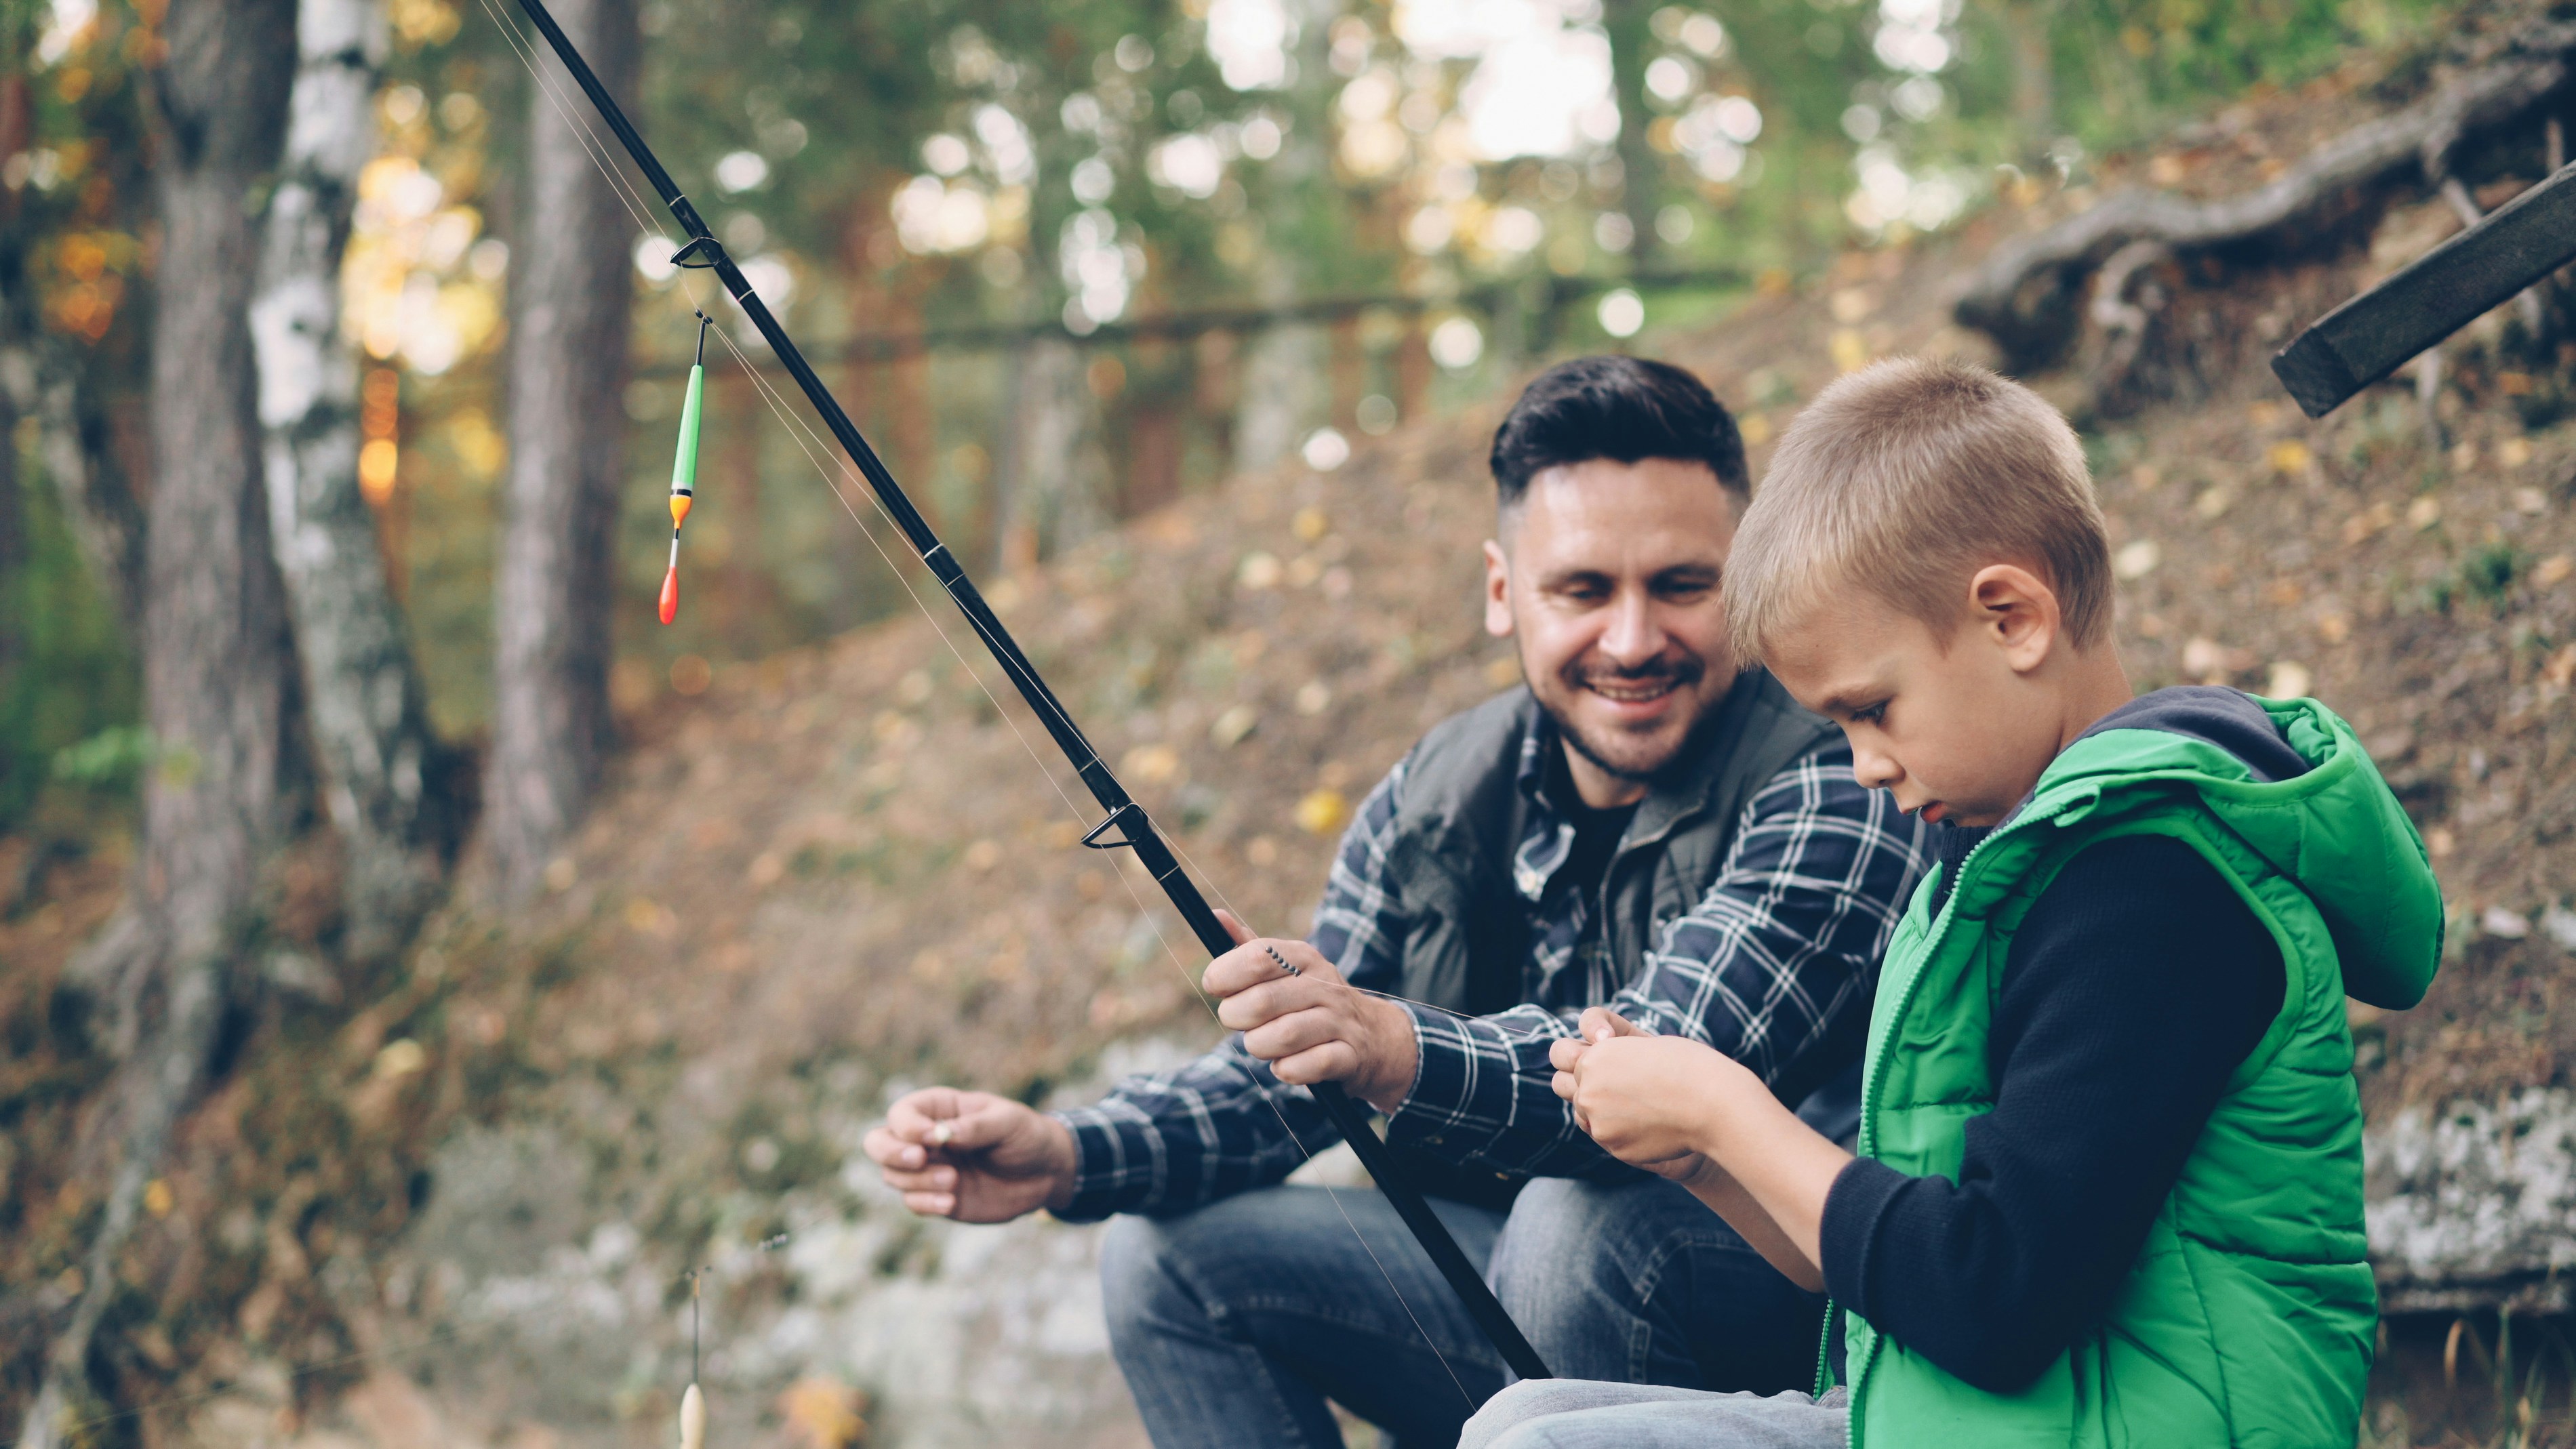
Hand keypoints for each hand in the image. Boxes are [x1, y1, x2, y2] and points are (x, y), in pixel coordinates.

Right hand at [863, 1087, 1077, 1222]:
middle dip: (889, 1152)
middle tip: (919, 1159)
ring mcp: (927, 1169)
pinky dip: (924, 1204)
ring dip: (917, 1181)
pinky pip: (912, 1202)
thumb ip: (976, 1127)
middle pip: (878, 1142)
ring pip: (892, 1176)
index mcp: (939, 1109)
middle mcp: (925, 1139)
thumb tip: (943, 1134)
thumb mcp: (1008, 1123)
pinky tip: (951, 1203)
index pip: (902, 1113)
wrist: (1045, 1173)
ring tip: (953, 1181)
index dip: (908, 1125)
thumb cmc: (1025, 1136)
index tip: (934, 1137)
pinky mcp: (936, 1197)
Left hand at [1204, 910, 1418, 1113]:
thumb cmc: (1310, 1001)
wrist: (1372, 1036)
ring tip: (1260, 1044)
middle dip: (1235, 1016)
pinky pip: (1309, 1066)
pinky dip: (1287, 1070)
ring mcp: (1340, 1021)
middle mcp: (1324, 985)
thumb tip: (1215, 915)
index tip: (1215, 987)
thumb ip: (1250, 948)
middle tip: (1237, 1020)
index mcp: (1304, 958)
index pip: (1258, 956)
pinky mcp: (1349, 1056)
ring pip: (1284, 1035)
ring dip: (1259, 1045)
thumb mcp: (1286, 969)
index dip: (1225, 973)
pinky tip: (1284, 1065)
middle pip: (1262, 1001)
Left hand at [1551, 1008, 1758, 1170]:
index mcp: (1596, 1054)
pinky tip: (1647, 1122)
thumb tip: (1587, 1052)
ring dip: (1597, 1106)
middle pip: (1559, 1082)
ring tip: (1634, 1101)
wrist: (1715, 1106)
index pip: (1562, 1053)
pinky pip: (1602, 1134)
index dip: (1582, 1052)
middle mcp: (1588, 1087)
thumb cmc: (1689, 1067)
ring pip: (1580, 1111)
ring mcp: (1597, 1120)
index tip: (1607, 1052)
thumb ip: (1610, 1048)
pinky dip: (1619, 1130)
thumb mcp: (1646, 1043)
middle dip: (1576, 1079)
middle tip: (1608, 1080)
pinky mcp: (1611, 1145)